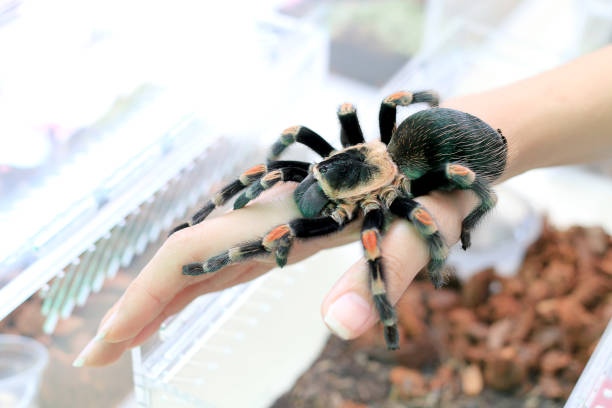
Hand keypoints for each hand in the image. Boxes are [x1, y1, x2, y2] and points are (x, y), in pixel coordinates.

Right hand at [73, 181, 476, 366]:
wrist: (447, 146)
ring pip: (202, 257)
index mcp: (285, 215)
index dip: (145, 297)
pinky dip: (195, 284)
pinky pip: (228, 257)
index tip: (106, 342)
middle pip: (186, 258)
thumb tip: (338, 330)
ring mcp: (275, 217)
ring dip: (161, 298)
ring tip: (128, 337)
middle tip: (97, 356)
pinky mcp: (288, 223)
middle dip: (139, 308)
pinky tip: (184, 302)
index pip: (194, 256)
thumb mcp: (414, 231)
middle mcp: (269, 214)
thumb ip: (376, 274)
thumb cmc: (435, 186)